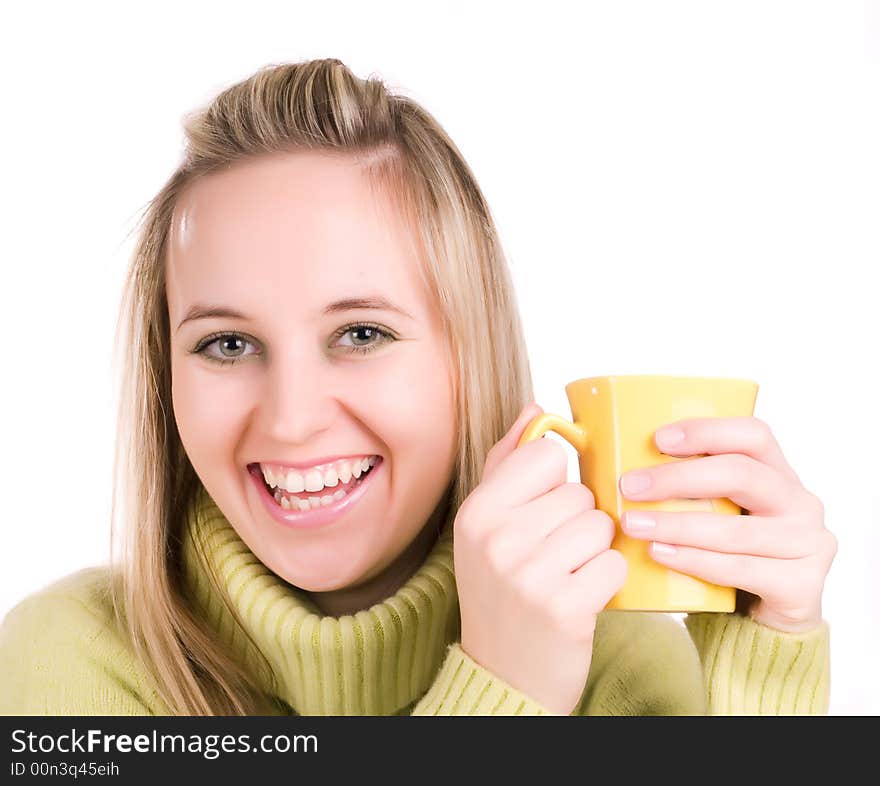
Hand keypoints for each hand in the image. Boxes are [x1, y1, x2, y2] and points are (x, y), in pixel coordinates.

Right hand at [454, 402, 627, 715]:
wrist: (503, 674)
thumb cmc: (499, 589)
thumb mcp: (486, 525)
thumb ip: (508, 462)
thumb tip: (535, 408)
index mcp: (476, 512)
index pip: (544, 455)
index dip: (555, 481)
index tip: (542, 511)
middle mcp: (497, 539)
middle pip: (579, 492)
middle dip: (577, 521)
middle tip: (552, 555)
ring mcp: (530, 575)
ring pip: (601, 525)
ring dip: (594, 551)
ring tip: (567, 575)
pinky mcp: (566, 608)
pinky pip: (614, 564)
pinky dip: (607, 582)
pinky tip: (581, 597)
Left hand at [618, 416, 836, 633]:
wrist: (762, 621)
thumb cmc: (725, 553)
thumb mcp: (711, 511)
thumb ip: (680, 484)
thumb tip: (599, 451)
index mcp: (778, 472)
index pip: (753, 434)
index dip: (707, 431)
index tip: (658, 440)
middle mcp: (800, 502)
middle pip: (742, 475)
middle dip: (679, 478)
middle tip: (630, 486)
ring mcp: (807, 545)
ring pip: (735, 529)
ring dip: (677, 525)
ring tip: (633, 524)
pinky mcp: (801, 587)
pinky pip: (741, 569)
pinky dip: (695, 561)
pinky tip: (660, 554)